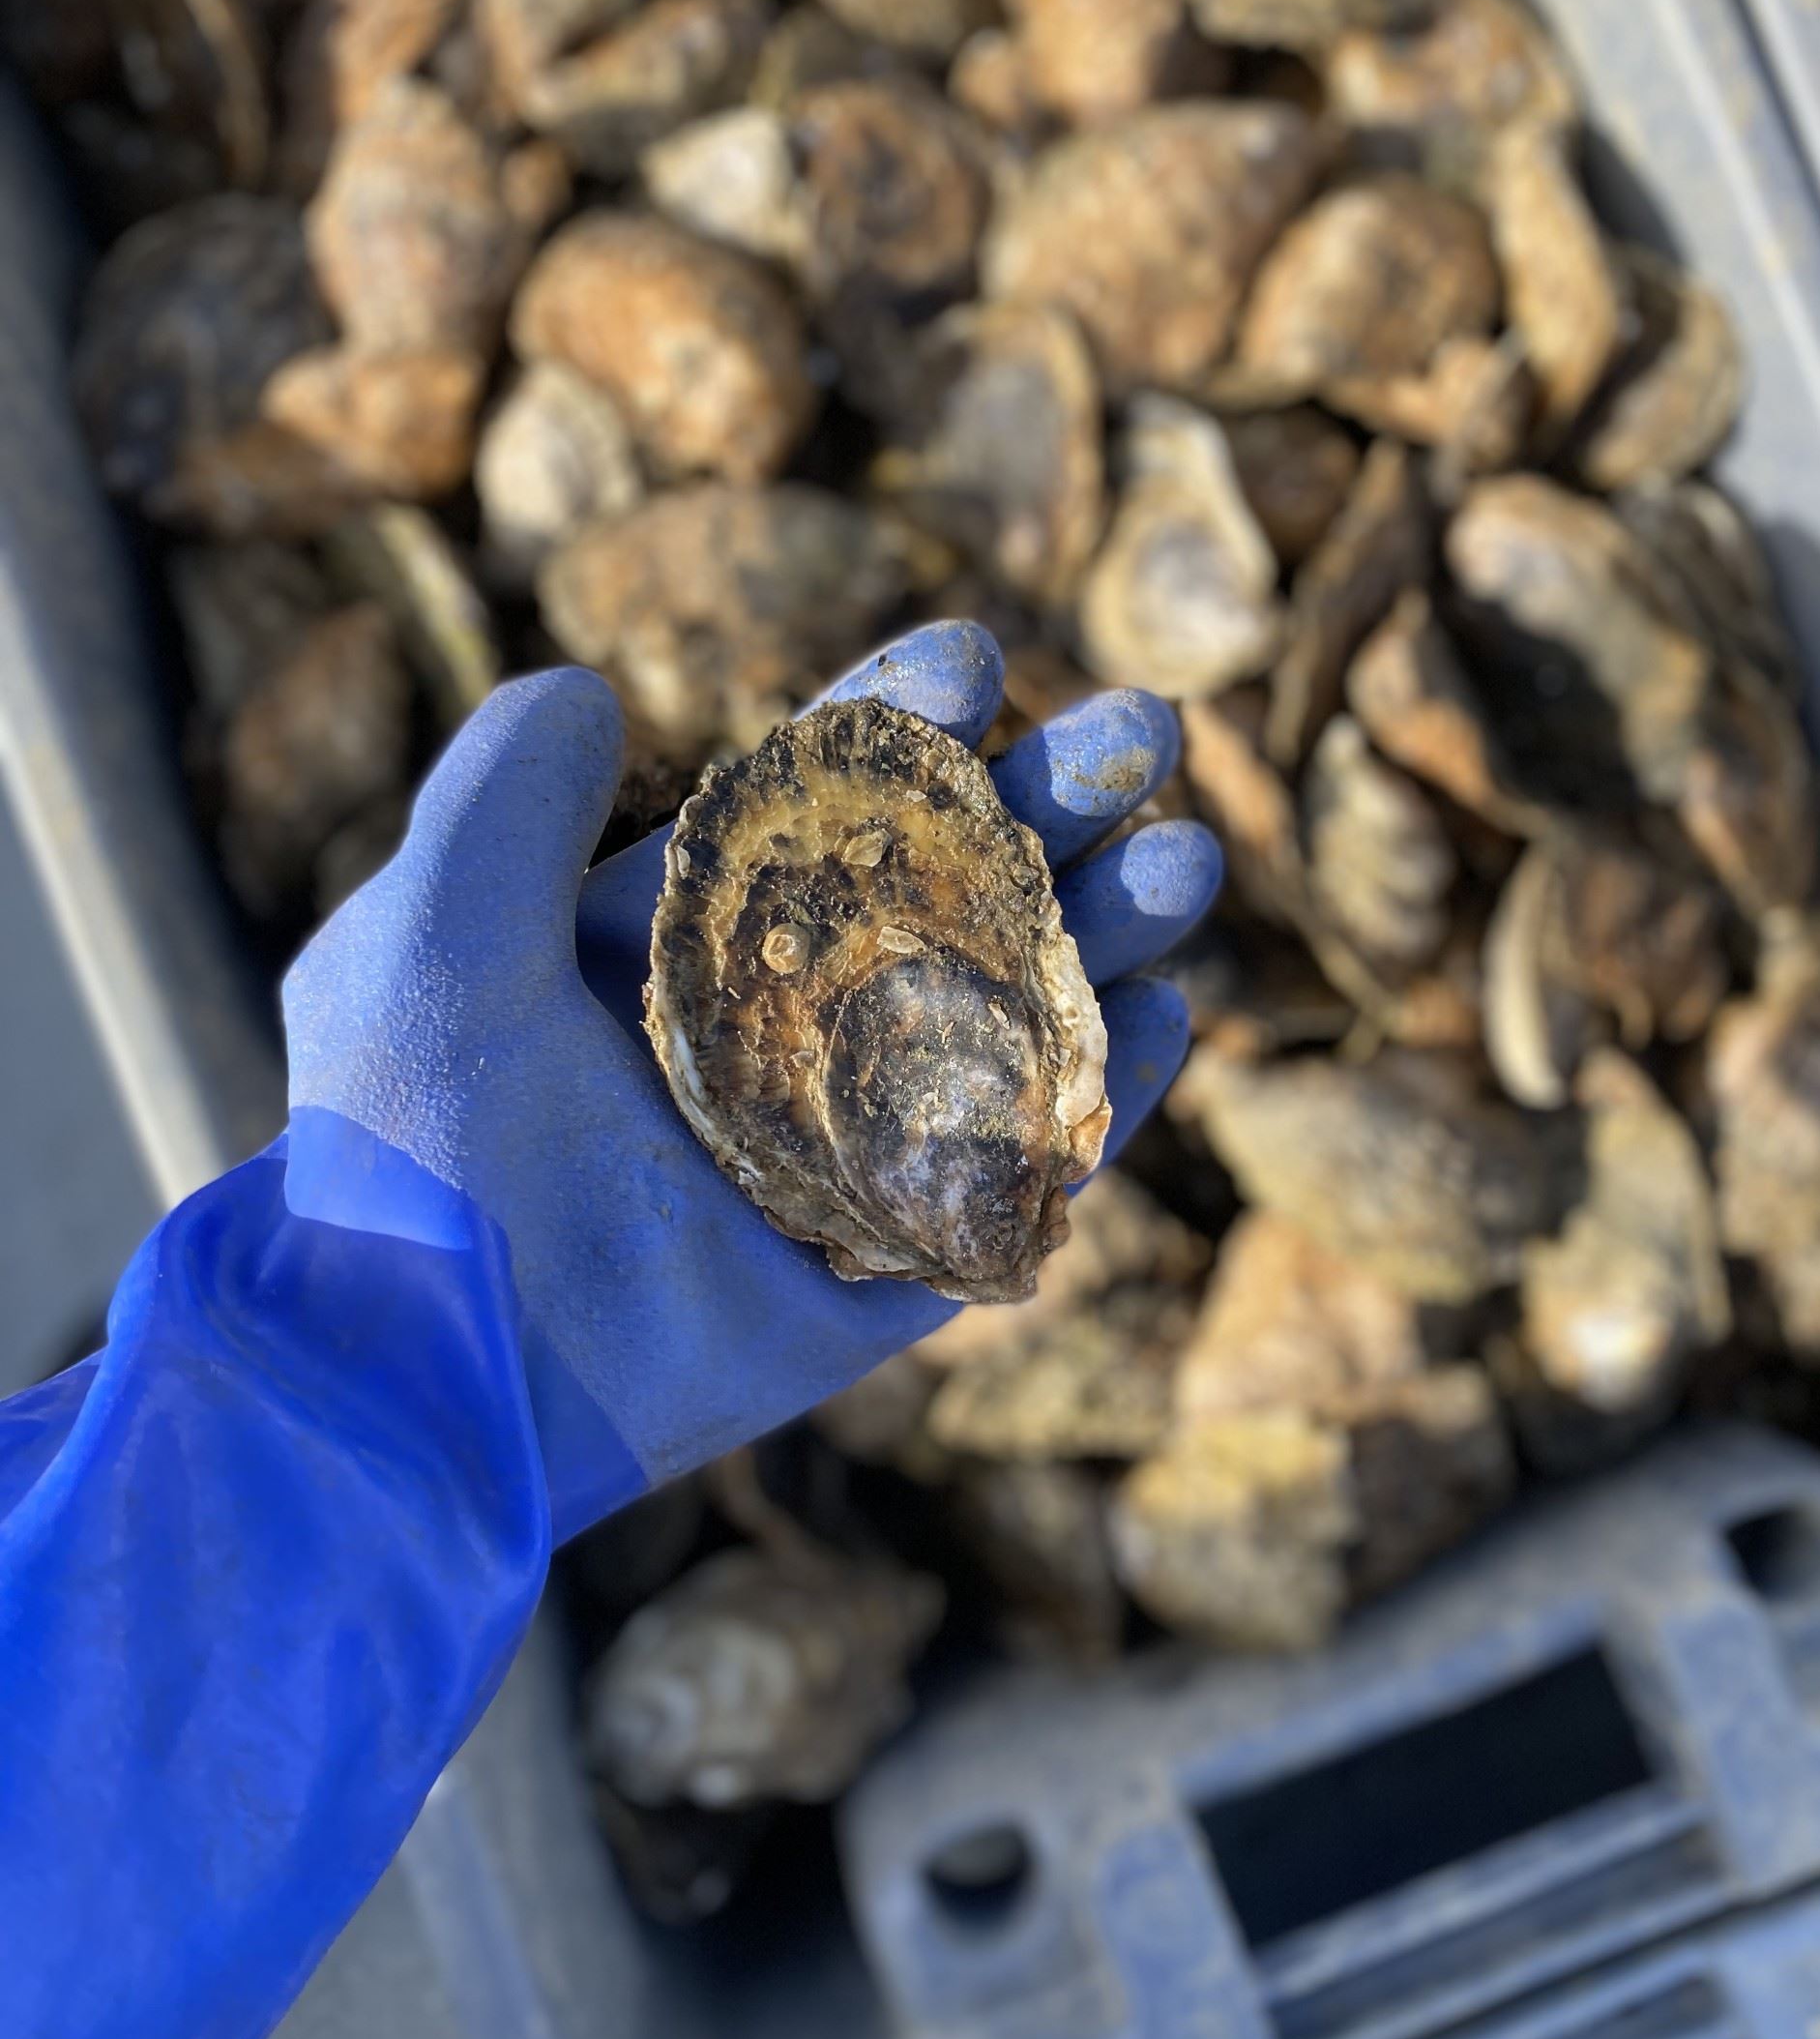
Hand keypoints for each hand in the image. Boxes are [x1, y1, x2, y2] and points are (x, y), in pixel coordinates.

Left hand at [284, 621, 1220, 1538]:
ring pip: (986, 1033)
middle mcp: (744, 1050)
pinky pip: (1000, 1186)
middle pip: (926, 907)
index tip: (978, 656)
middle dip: (1037, 816)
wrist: (429, 1382)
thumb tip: (592, 687)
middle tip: (1147, 731)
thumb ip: (504, 793)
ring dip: (1090, 944)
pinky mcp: (866, 1283)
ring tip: (1189, 864)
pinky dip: (1086, 1111)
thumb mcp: (426, 929)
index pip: (794, 818)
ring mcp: (817, 1166)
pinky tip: (1164, 1019)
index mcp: (647, 957)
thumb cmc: (411, 1145)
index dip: (890, 730)